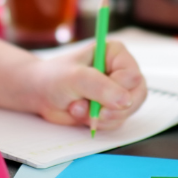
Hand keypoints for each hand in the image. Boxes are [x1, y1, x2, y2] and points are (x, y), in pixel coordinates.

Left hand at [28, 40, 146, 129]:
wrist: (39, 93)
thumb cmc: (54, 77)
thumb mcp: (75, 78)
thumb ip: (100, 87)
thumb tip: (125, 101)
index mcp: (116, 54)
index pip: (133, 76)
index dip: (119, 90)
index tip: (98, 96)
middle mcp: (121, 71)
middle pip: (137, 95)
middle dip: (113, 109)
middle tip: (95, 113)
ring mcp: (117, 91)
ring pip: (127, 111)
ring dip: (101, 117)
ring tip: (78, 107)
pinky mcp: (111, 108)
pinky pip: (117, 122)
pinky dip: (99, 123)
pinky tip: (81, 114)